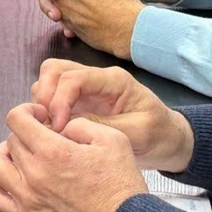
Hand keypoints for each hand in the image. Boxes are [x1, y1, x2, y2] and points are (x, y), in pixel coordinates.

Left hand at [0, 104, 148, 211]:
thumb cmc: (122, 189)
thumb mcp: (112, 140)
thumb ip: (81, 124)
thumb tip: (60, 127)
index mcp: (53, 152)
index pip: (16, 119)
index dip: (26, 111)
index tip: (38, 117)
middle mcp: (34, 174)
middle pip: (10, 141)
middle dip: (25, 135)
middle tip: (42, 141)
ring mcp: (27, 199)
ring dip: (6, 156)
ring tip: (23, 158)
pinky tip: (13, 182)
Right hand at [31, 61, 194, 171]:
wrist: (168, 141)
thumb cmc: (158, 135)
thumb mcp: (138, 133)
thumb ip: (104, 126)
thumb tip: (68, 124)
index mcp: (113, 80)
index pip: (74, 78)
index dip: (59, 99)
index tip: (57, 126)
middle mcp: (96, 78)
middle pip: (55, 70)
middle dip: (44, 94)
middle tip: (45, 123)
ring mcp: (86, 89)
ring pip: (50, 80)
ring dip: (43, 101)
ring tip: (48, 127)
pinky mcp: (80, 102)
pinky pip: (53, 97)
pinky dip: (46, 110)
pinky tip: (52, 129)